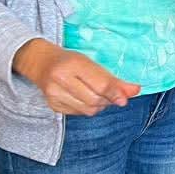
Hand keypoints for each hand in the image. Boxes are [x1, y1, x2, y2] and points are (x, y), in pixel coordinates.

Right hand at [14, 39, 140, 115]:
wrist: (39, 62)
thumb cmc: (69, 60)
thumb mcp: (90, 62)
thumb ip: (112, 78)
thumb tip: (135, 90)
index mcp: (71, 64)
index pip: (99, 84)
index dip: (115, 92)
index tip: (127, 97)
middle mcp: (60, 80)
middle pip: (95, 99)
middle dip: (109, 99)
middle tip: (114, 94)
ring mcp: (54, 95)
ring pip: (88, 110)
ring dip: (100, 105)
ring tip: (99, 94)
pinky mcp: (53, 105)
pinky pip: (80, 113)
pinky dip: (88, 108)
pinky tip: (85, 97)